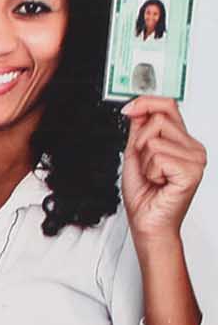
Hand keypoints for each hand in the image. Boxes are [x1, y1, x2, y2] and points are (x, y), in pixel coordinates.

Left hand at [121, 96, 205, 243]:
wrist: (147, 221)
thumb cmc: (144, 193)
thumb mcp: (135, 153)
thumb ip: (139, 129)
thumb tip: (137, 106)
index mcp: (182, 141)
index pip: (168, 105)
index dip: (146, 102)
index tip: (129, 109)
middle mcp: (193, 148)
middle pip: (158, 120)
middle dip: (140, 142)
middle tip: (145, 164)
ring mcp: (195, 159)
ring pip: (154, 139)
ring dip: (144, 160)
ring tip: (153, 175)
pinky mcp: (191, 171)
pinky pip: (157, 156)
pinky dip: (149, 171)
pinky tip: (159, 182)